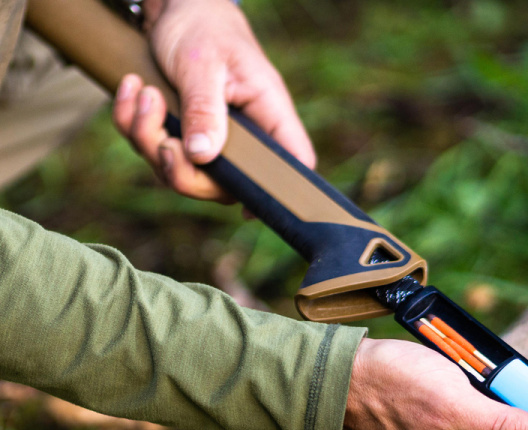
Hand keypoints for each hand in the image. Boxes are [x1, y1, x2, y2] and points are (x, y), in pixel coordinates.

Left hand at [112, 0, 314, 199]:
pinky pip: (156, 153)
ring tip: (140, 92)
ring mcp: (213, 141)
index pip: (292, 164)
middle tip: (158, 127)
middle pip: (222, 187)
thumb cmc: (201, 24)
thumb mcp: (202, 64)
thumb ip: (205, 110)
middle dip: (178, 167)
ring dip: (147, 139)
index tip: (245, 207)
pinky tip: (131, 91)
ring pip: (182, 173)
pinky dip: (134, 126)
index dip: (277, 194)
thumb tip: (202, 156)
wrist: (175, 4)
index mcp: (268, 115)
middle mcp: (245, 136)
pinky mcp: (183, 136)